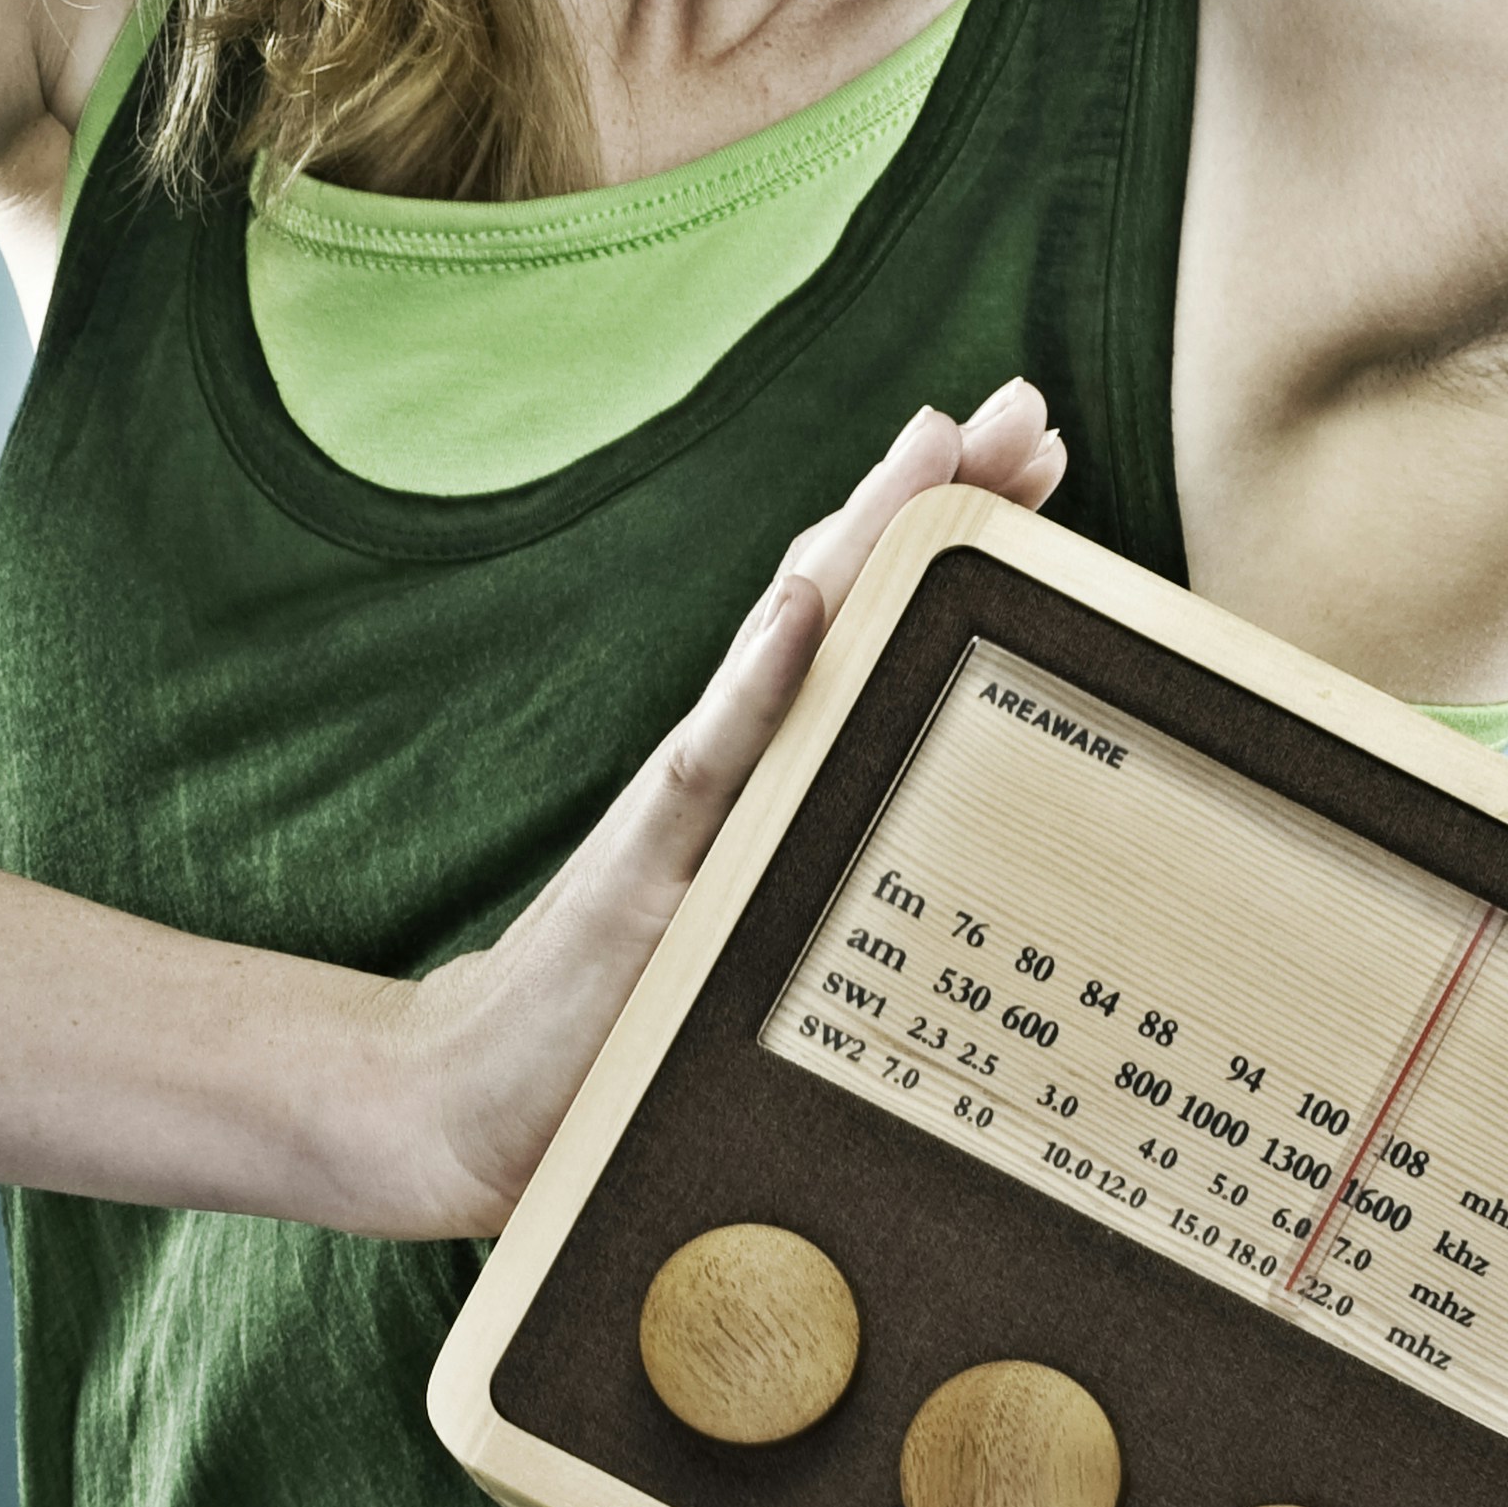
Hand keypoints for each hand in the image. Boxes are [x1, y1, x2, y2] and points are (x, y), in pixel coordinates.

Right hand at [406, 382, 1067, 1230]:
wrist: (470, 1098)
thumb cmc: (625, 1022)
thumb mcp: (758, 933)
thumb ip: (825, 865)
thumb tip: (943, 843)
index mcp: (773, 770)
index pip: (871, 618)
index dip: (949, 531)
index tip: (1037, 455)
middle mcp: (733, 760)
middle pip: (843, 597)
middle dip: (935, 497)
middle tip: (1023, 407)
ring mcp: (687, 804)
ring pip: (792, 646)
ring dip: (865, 538)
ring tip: (934, 445)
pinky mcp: (644, 867)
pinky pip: (712, 760)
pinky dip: (759, 676)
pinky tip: (806, 598)